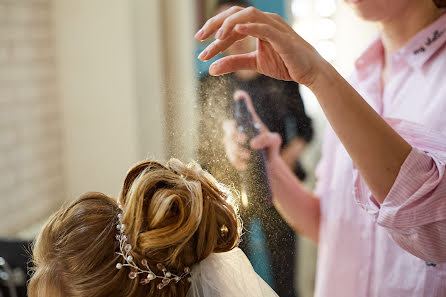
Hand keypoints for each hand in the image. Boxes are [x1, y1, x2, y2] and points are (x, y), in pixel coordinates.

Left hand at [195, 6, 324, 86]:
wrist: (309, 72)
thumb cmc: (285, 64)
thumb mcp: (254, 64)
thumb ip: (234, 63)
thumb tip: (211, 70)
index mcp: (257, 26)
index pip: (231, 26)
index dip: (214, 36)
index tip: (201, 52)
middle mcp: (264, 21)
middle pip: (235, 13)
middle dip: (215, 24)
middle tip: (199, 38)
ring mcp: (274, 26)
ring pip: (248, 14)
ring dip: (229, 24)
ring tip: (216, 38)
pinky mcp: (282, 37)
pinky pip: (264, 27)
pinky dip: (250, 26)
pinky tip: (236, 30)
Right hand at [222, 90, 281, 170]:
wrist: (268, 167)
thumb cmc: (271, 148)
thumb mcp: (275, 141)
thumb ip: (267, 138)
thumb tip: (253, 143)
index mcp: (248, 121)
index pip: (243, 107)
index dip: (240, 99)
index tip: (239, 95)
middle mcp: (238, 129)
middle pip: (228, 125)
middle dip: (234, 133)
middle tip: (245, 140)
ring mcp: (232, 142)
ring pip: (228, 143)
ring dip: (238, 150)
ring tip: (249, 156)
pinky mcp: (232, 155)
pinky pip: (230, 157)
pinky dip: (237, 161)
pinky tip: (245, 165)